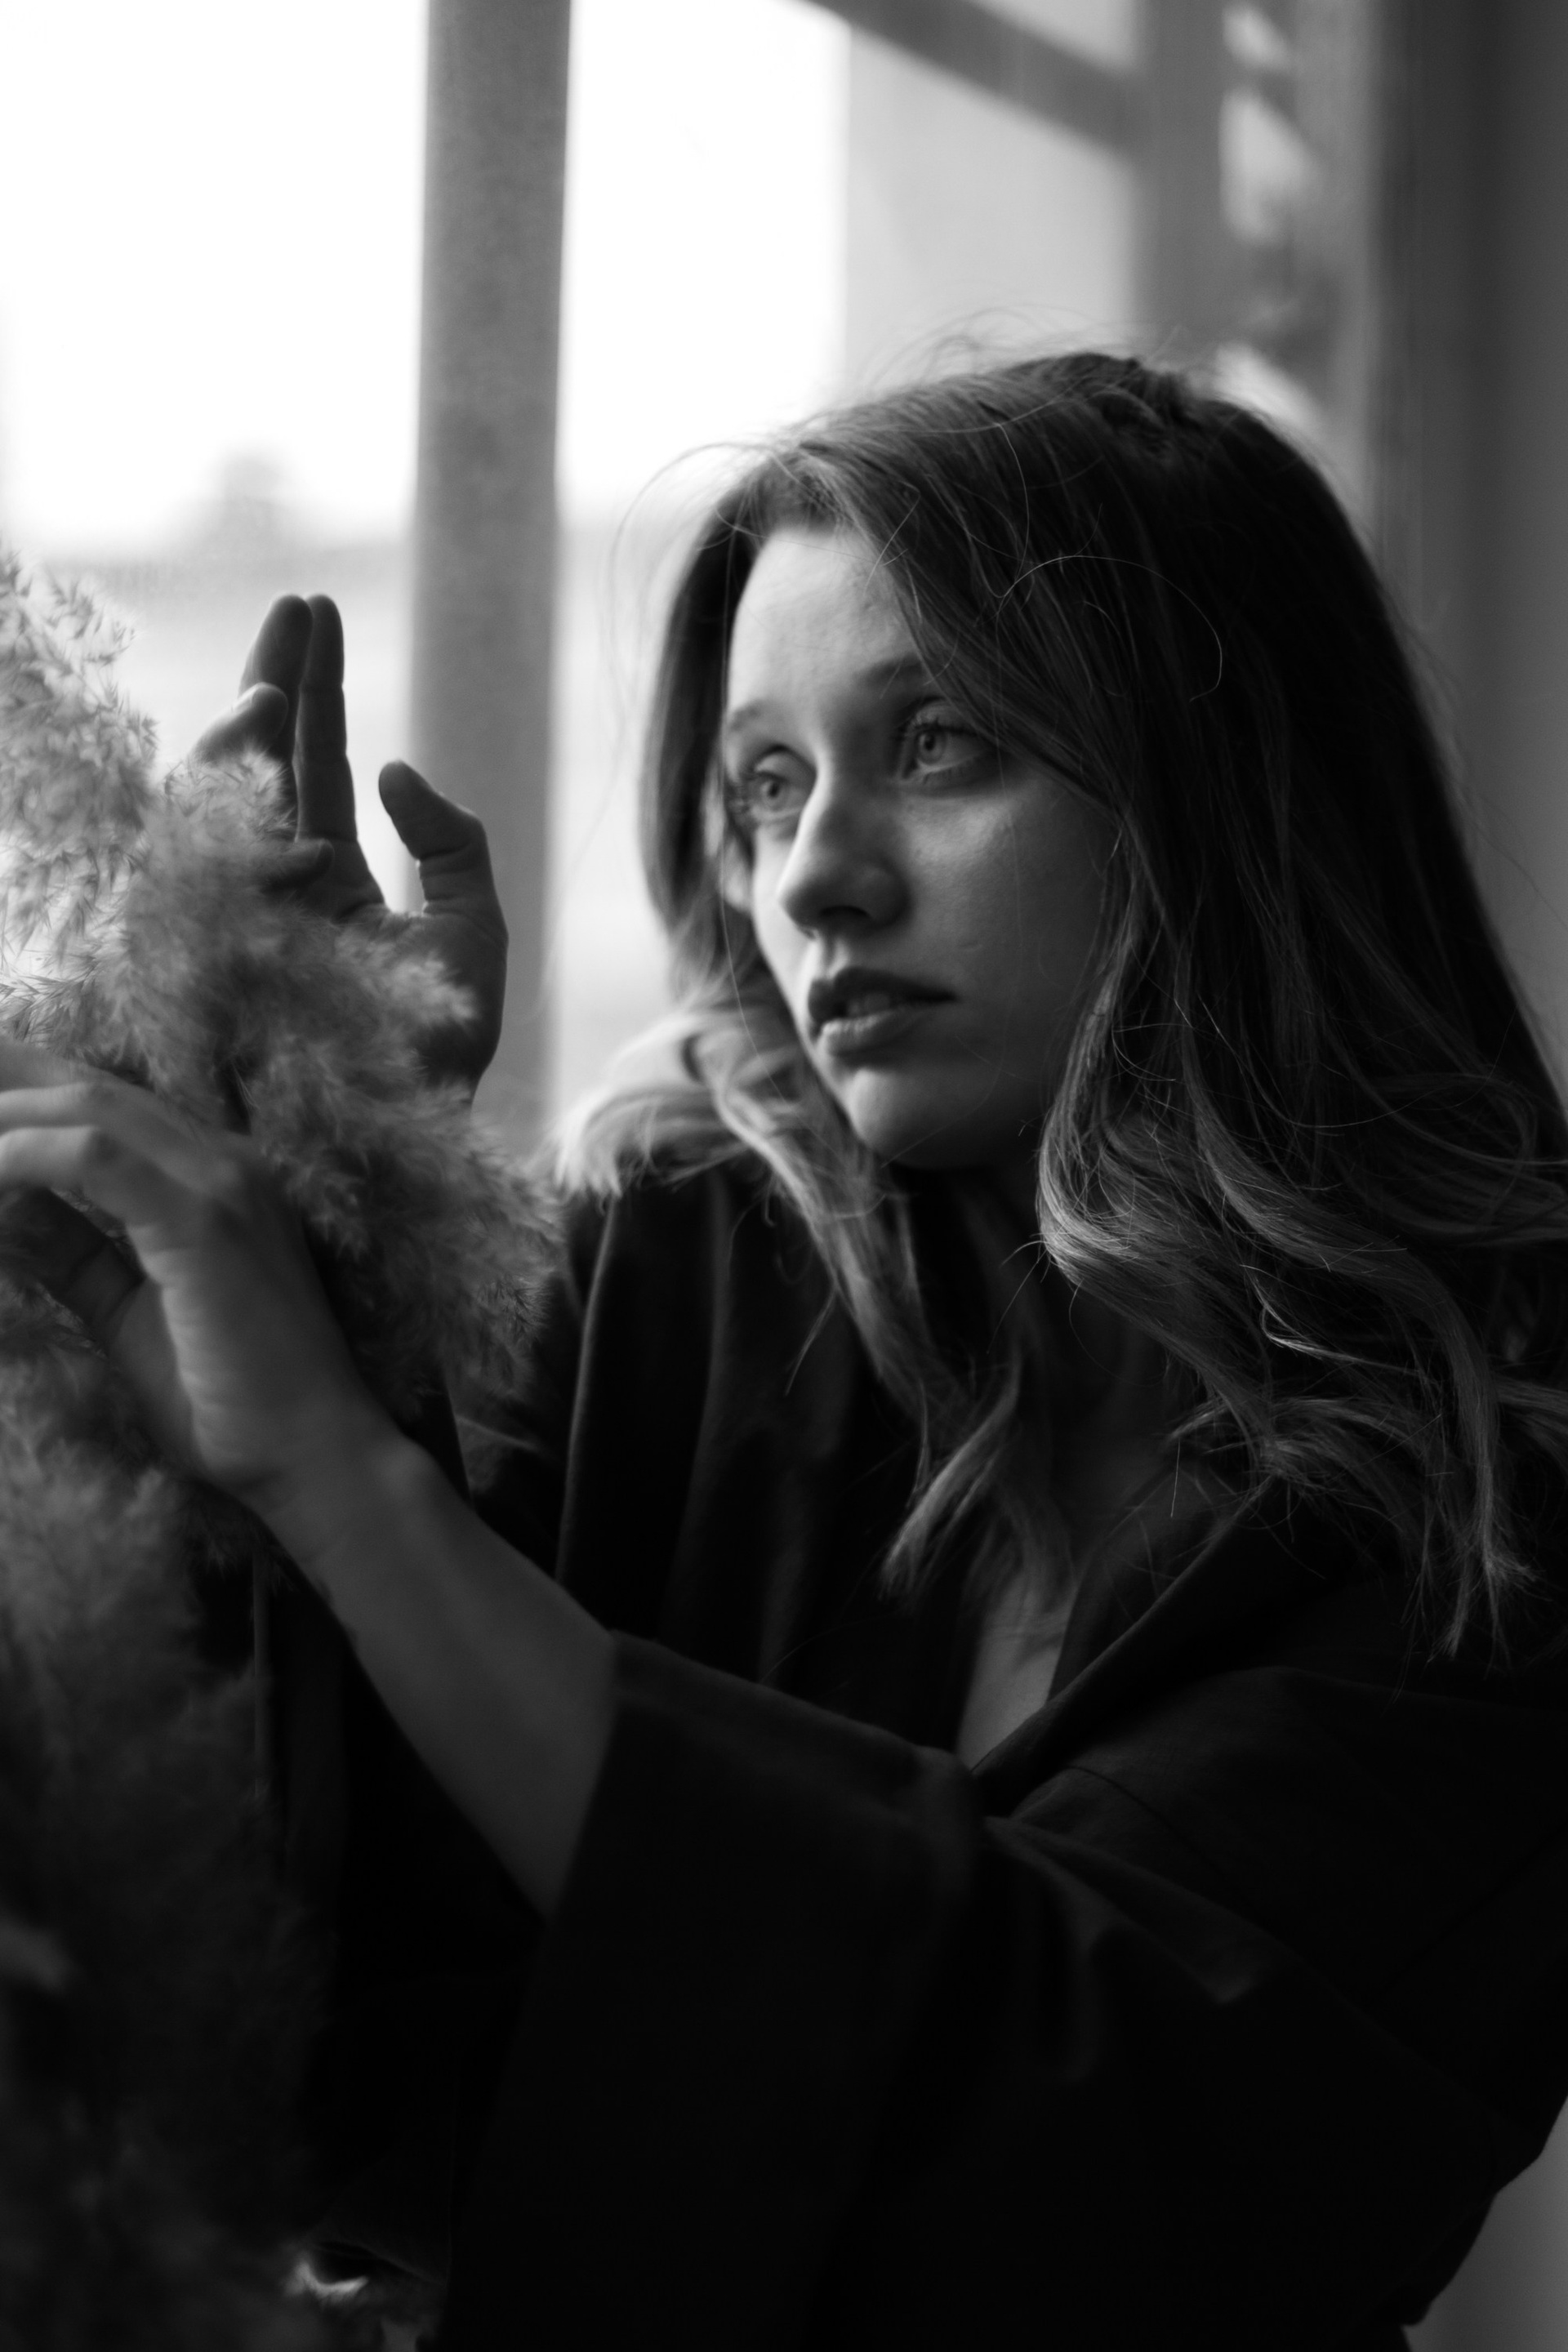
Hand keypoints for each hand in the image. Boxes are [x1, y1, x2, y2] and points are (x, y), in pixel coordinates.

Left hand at [0, 1046, 387, 1514]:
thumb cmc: (229, 1404)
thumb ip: (69, 1254)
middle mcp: (220, 1156)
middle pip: (78, 1081)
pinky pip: (92, 1157)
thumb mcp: (126, 1315)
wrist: (312, 1458)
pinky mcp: (205, 1220)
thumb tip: (1, 1209)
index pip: (96, 1098)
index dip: (14, 1091)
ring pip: (81, 1105)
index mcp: (210, 1173)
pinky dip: (20, 1159)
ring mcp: (219, 1180)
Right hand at [193, 595, 508, 1092]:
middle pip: (259, 763)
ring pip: (214, 799)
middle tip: (298, 609)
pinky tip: (266, 768)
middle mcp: (275, 888)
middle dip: (272, 680)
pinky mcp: (215, 949)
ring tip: (278, 685)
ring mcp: (241, 915)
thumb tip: (397, 769)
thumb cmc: (440, 1052)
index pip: (312, 763)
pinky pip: (194, 864)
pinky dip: (225, 815)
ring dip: (239, 738)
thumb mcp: (476, 933)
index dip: (313, 686)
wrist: (411, 1135)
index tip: (318, 611)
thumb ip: (453, 847)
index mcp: (329, 879)